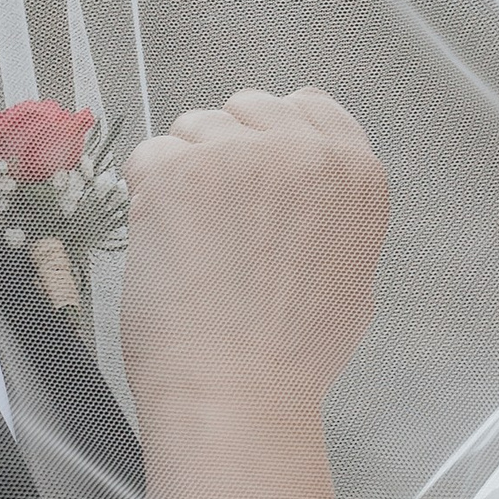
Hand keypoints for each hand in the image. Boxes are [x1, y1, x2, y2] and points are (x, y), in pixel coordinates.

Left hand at [122, 88, 386, 413]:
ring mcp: (238, 156)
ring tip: (193, 244)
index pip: (309, 105)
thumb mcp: (353, 278)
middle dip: (224, 149)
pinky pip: (146, 158)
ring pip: (190, 129)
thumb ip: (332, 215)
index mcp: (355, 174)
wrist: (239, 394)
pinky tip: (165, 247)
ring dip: (182, 175)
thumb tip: (304, 200)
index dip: (271, 135)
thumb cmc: (289, 359)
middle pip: (245, 108)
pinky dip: (143, 198)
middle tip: (217, 216)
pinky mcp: (178, 173)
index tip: (255, 169)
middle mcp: (303, 152)